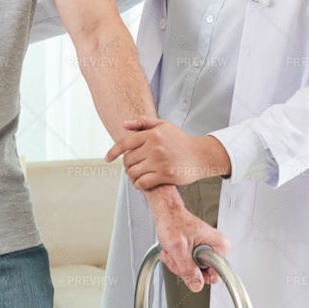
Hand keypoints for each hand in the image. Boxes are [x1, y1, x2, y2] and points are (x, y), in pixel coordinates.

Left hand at [106, 119, 230, 190]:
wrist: (201, 155)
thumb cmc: (181, 141)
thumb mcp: (164, 126)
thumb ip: (143, 123)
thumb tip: (124, 125)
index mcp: (152, 134)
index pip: (125, 143)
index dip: (113, 151)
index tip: (107, 158)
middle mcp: (155, 147)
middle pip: (128, 160)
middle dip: (128, 165)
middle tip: (134, 167)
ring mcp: (160, 161)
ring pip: (133, 172)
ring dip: (132, 176)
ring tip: (138, 175)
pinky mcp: (165, 175)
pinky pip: (142, 183)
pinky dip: (139, 184)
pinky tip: (143, 182)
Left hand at [145, 186, 229, 291]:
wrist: (166, 213)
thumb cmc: (173, 222)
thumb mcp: (179, 248)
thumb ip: (188, 269)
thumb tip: (197, 285)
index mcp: (220, 246)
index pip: (215, 274)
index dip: (198, 272)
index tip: (187, 262)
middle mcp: (216, 249)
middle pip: (202, 275)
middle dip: (184, 267)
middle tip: (176, 254)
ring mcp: (207, 252)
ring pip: (193, 272)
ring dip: (178, 264)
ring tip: (173, 250)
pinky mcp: (198, 253)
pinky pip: (188, 267)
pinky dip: (177, 261)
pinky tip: (173, 250)